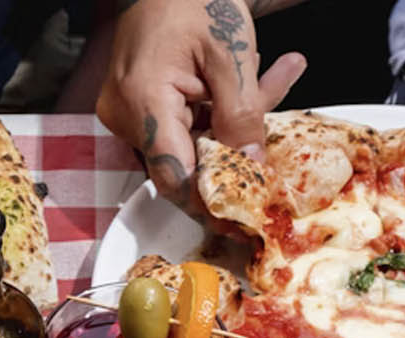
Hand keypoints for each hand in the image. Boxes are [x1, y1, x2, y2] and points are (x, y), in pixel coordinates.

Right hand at [95, 0, 306, 199]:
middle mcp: (126, 114)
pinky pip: (184, 126)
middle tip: (277, 125)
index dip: (211, 203)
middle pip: (187, 161)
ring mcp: (129, 112)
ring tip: (272, 76)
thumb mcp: (230, 53)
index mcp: (143, 100)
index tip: (246, 217)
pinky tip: (255, 77)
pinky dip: (218, 111)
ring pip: (191, 142)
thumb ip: (243, 114)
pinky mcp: (139, 108)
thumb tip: (252, 168)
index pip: (176, 176)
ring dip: (233, 122)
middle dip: (237, 147)